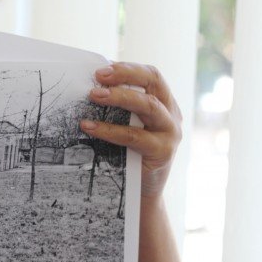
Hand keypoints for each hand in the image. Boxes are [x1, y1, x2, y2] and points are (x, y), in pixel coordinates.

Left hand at [80, 62, 182, 198]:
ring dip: (120, 97)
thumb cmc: (129, 155)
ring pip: (148, 106)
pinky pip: (134, 136)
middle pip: (154, 83)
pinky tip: (89, 126)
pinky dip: (110, 129)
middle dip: (125, 75)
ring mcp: (170, 133)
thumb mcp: (126, 127)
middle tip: (98, 76)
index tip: (102, 67)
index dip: (128, 68)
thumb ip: (118, 109)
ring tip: (94, 95)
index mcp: (164, 103)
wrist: (141, 193)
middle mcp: (171, 114)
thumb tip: (90, 87)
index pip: (151, 75)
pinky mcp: (162, 152)